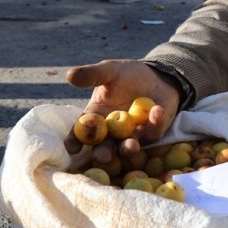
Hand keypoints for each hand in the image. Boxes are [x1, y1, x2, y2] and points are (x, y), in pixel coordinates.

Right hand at [65, 60, 179, 159]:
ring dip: (128, 147)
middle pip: (104, 146)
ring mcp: (132, 135)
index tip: (72, 147)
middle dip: (103, 153)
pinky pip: (153, 133)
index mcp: (95, 118)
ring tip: (131, 146)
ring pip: (128, 146)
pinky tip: (157, 110)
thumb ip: (92, 75)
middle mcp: (111, 131)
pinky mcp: (152, 133)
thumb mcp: (110, 71)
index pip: (81, 132)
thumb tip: (69, 75)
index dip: (75, 140)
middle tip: (103, 156)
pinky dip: (155, 124)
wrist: (156, 76)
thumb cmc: (127, 75)